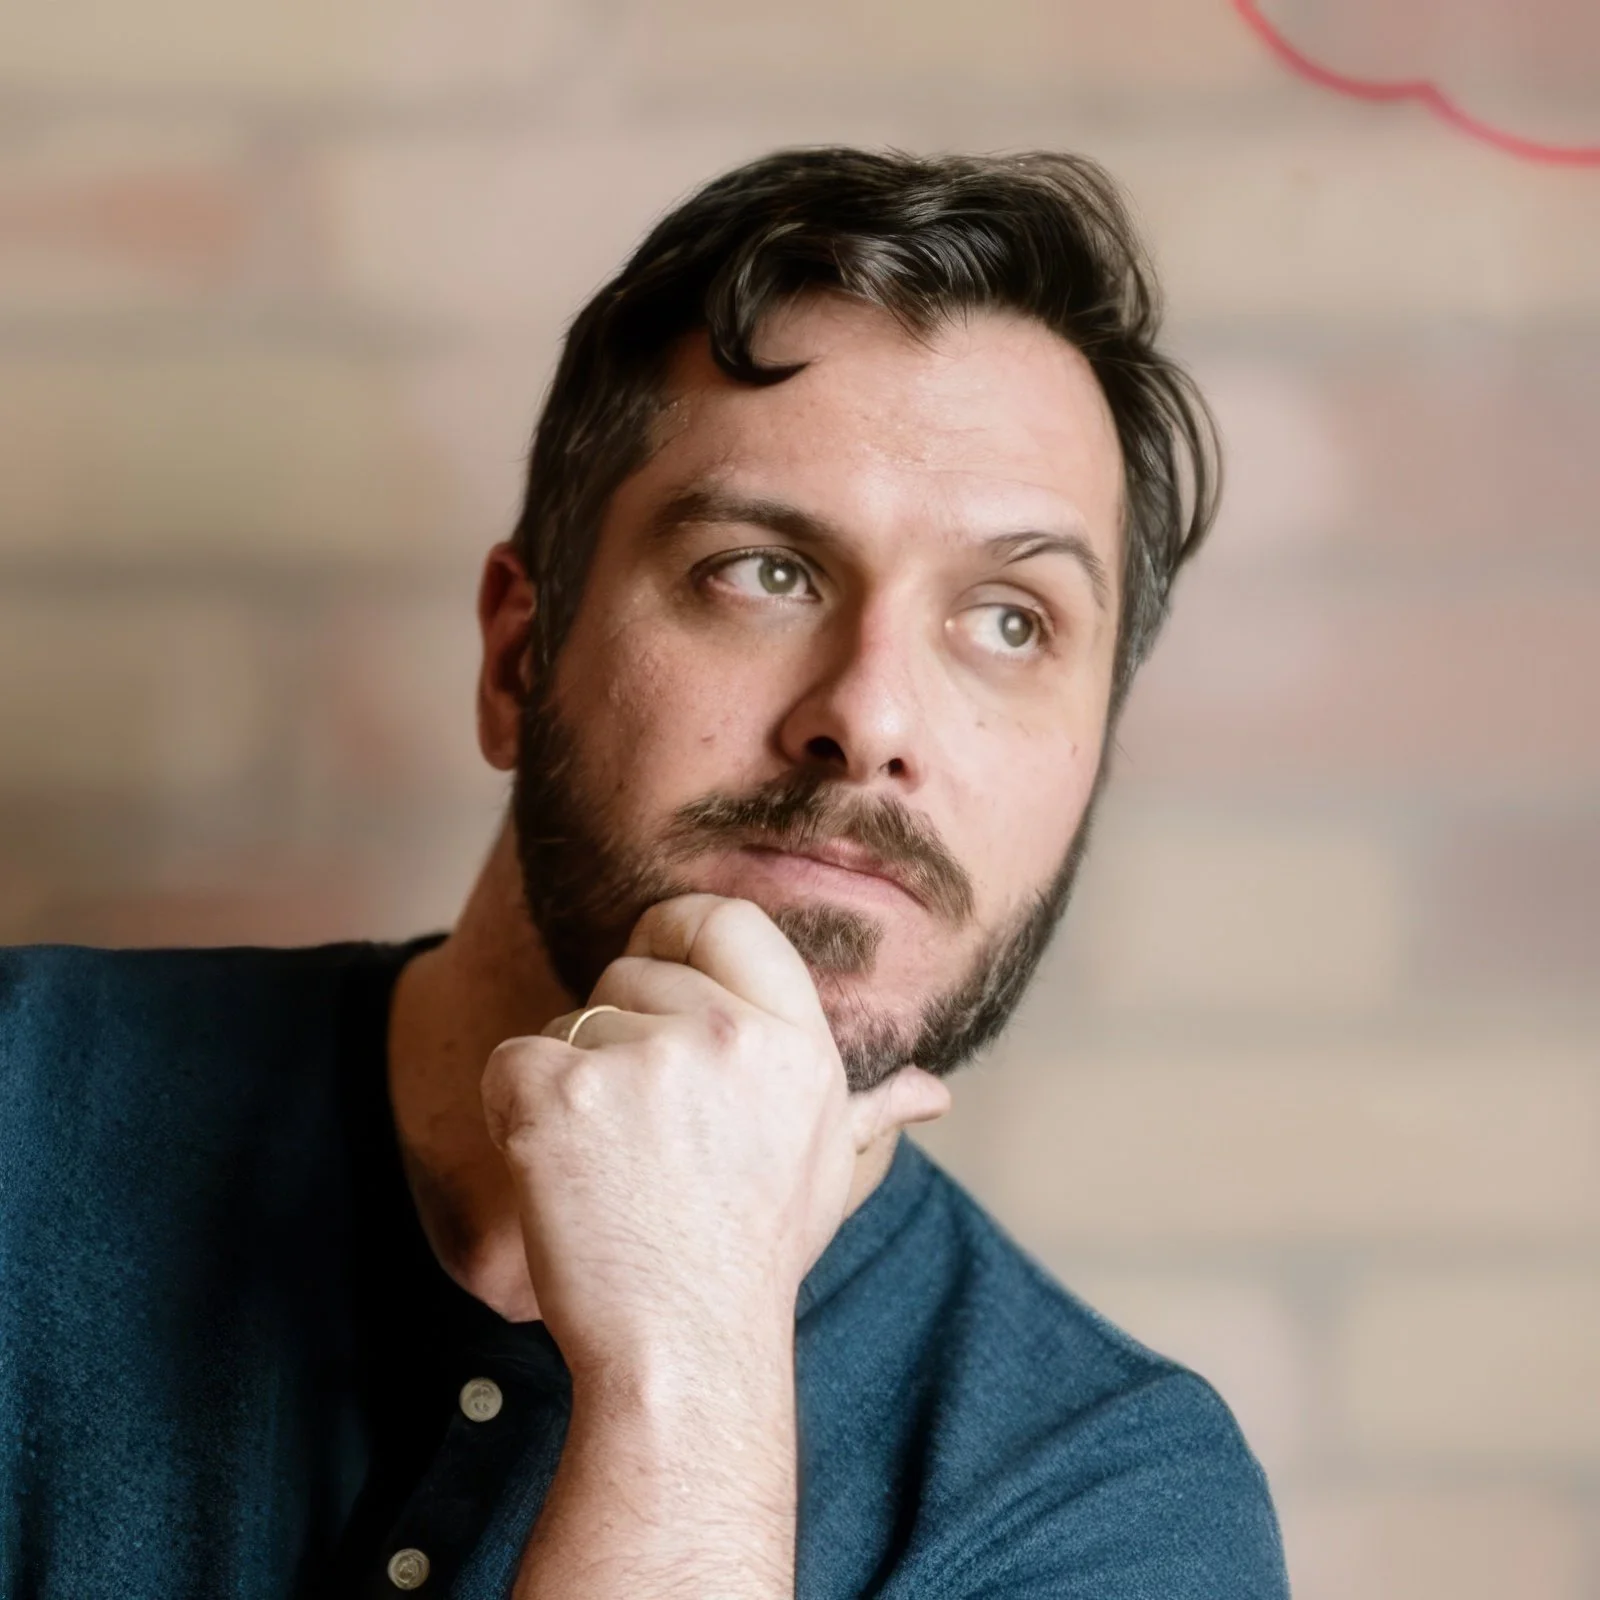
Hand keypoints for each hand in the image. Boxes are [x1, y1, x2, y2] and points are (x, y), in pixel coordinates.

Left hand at [480, 893, 949, 1385]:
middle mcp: (728, 1037)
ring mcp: (643, 1062)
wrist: (684, 1351)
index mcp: (797, 1044)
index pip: (728, 920)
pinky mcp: (563, 1096)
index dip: (676, 930)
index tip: (652, 964)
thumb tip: (932, 1091)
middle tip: (639, 1129)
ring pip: (570, 1021)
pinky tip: (557, 1174)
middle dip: (617, 1032)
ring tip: (609, 1168)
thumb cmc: (753, 1258)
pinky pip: (512, 1064)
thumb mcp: (830, 1172)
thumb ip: (874, 1112)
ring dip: (571, 1083)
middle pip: (631, 972)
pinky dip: (516, 1112)